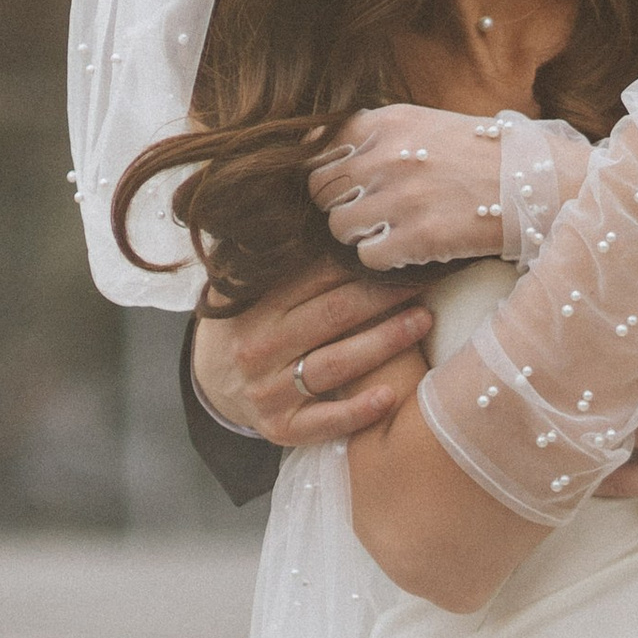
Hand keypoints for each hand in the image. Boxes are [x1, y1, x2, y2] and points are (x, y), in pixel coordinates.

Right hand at [192, 255, 433, 447]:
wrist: (213, 384)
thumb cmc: (249, 324)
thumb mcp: (244, 288)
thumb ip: (273, 259)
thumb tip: (323, 209)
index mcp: (254, 306)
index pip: (314, 278)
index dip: (359, 263)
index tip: (396, 249)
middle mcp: (258, 347)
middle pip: (331, 315)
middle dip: (382, 295)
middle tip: (423, 278)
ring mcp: (267, 390)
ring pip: (334, 364)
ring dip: (383, 342)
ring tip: (423, 321)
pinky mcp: (280, 428)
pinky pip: (323, 421)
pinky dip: (356, 411)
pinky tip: (390, 396)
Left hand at [311, 107, 505, 270]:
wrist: (540, 181)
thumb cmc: (481, 153)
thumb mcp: (426, 124)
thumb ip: (376, 134)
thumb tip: (314, 150)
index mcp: (389, 121)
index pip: (320, 148)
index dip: (330, 171)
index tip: (348, 184)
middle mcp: (389, 155)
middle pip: (321, 189)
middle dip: (339, 203)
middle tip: (371, 211)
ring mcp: (403, 197)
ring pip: (339, 226)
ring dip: (360, 234)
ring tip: (393, 229)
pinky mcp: (420, 237)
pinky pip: (367, 256)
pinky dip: (384, 257)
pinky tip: (410, 247)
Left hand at [600, 245, 637, 540]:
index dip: (636, 308)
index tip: (624, 291)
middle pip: (624, 372)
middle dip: (607, 350)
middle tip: (584, 328)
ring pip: (614, 420)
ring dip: (596, 399)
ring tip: (576, 377)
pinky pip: (620, 480)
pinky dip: (596, 466)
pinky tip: (579, 448)